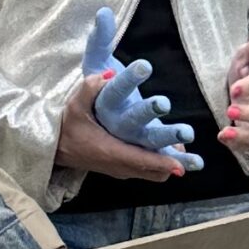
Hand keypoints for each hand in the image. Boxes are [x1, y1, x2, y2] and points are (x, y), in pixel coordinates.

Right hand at [57, 77, 192, 180]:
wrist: (52, 146)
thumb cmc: (66, 125)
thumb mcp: (74, 104)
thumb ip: (90, 88)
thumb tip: (108, 74)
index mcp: (109, 151)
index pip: (140, 160)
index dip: (162, 162)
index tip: (182, 164)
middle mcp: (117, 165)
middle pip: (152, 172)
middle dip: (174, 164)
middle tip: (195, 159)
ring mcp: (119, 170)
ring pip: (151, 174)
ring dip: (168, 166)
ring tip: (185, 153)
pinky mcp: (119, 170)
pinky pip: (145, 172)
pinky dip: (158, 166)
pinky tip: (169, 151)